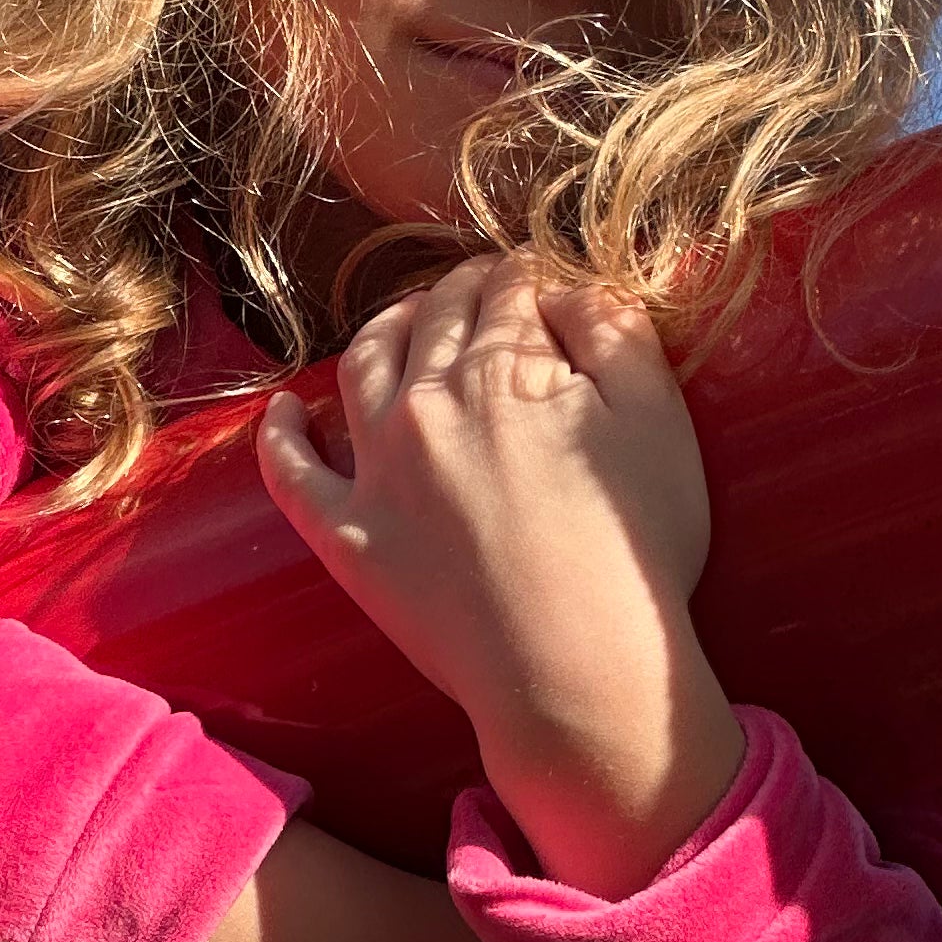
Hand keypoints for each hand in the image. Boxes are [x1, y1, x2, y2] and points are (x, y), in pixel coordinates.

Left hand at [259, 253, 743, 896]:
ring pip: (362, 364)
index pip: (510, 285)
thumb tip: (564, 287)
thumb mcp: (659, 418)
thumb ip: (613, 330)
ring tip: (409, 320)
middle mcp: (426, 401)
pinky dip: (282, 431)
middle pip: (437, 314)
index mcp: (505, 366)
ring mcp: (376, 469)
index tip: (540, 276)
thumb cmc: (634, 548)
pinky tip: (286, 409)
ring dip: (387, 327)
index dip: (529, 272)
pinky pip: (291, 470)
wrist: (573, 669)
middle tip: (489, 289)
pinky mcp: (346, 535)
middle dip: (466, 289)